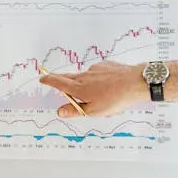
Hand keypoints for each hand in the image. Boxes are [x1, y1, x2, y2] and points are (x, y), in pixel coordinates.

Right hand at [39, 60, 175, 116]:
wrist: (136, 82)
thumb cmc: (115, 99)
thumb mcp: (94, 111)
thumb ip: (75, 110)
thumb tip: (59, 112)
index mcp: (79, 88)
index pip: (58, 83)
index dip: (49, 81)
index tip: (42, 78)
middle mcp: (84, 76)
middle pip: (68, 77)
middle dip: (61, 79)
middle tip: (55, 81)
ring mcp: (95, 69)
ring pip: (85, 76)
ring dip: (85, 83)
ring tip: (98, 95)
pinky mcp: (105, 65)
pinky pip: (98, 73)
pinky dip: (98, 79)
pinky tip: (109, 87)